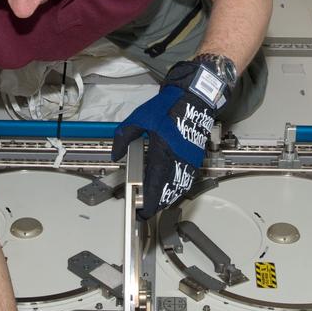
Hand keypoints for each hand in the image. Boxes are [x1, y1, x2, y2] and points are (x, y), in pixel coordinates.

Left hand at [111, 58, 230, 218]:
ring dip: (166, 197)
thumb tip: (116, 154)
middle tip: (144, 209)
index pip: (155, 184)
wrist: (193, 98)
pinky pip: (185, 179)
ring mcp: (190, 160)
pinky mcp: (195, 157)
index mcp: (164, 151)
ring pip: (178, 187)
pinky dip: (176, 187)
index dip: (149, 202)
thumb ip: (124, 137)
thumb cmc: (167, 107)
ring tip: (154, 202)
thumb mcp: (139, 118)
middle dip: (156, 204)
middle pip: (168, 191)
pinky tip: (168, 188)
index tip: (142, 212)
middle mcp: (179, 159)